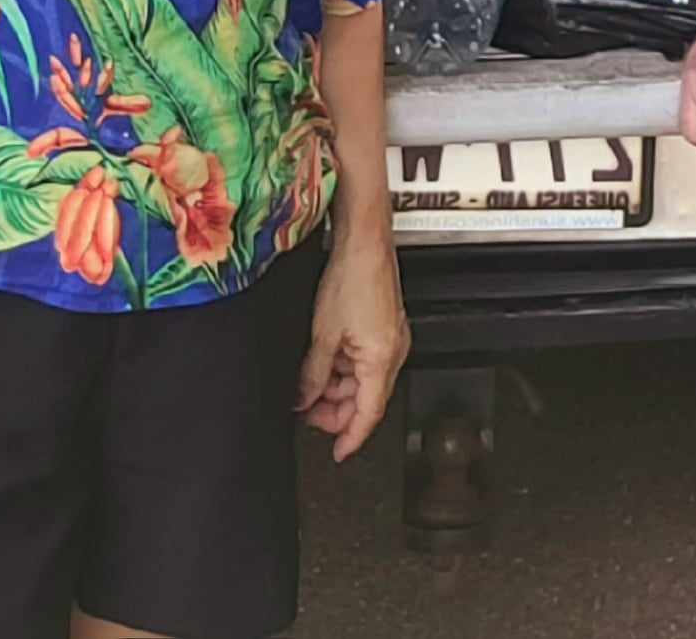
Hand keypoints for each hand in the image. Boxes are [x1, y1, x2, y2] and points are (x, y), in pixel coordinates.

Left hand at [296, 228, 409, 462]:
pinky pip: (364, 359)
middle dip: (336, 411)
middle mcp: (393, 351)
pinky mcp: (383, 325)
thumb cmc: (352, 278)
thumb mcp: (323, 335)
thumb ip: (312, 375)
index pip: (368, 415)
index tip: (338, 454)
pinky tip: (322, 363)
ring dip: (336, 388)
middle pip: (366, 399)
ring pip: (363, 380)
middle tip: (307, 413)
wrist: (364, 241)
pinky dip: (343, 367)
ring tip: (308, 385)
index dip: (351, 439)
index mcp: (382, 360)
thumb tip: (303, 399)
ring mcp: (390, 338)